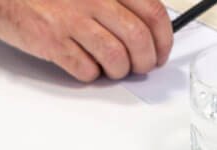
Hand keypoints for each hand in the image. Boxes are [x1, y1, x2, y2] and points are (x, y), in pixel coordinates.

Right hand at [0, 0, 171, 80]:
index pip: (153, 12)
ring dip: (119, 71)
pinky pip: (86, 70)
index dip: (163, 39)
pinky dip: (91, 75)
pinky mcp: (52, 42)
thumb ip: (116, 1)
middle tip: (140, 67)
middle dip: (145, 61)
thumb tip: (146, 29)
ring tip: (112, 69)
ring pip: (116, 59)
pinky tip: (85, 66)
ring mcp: (72, 21)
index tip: (161, 51)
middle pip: (139, 40)